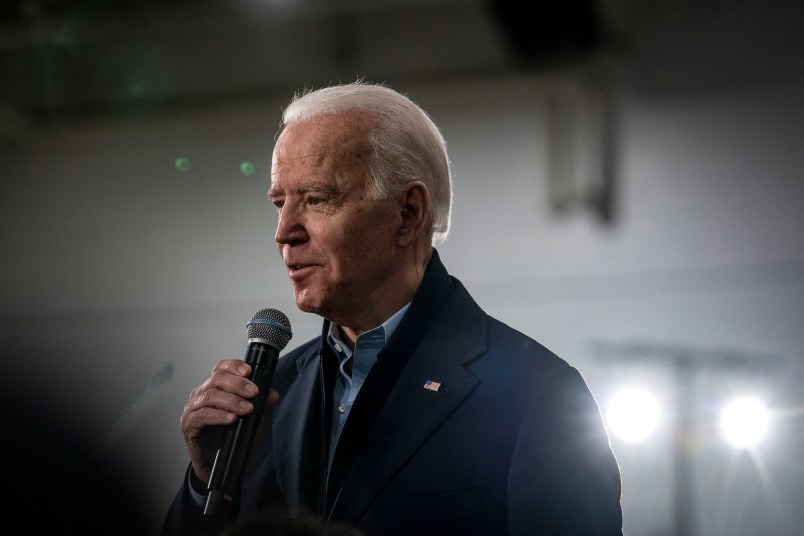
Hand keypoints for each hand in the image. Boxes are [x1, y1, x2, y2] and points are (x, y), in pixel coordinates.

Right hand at [180, 359, 279, 484]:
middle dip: (238, 384)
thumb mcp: (252, 419)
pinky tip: (231, 419)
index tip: (249, 371)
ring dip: (231, 401)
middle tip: (254, 392)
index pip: (221, 368)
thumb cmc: (232, 437)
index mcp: (215, 387)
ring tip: (247, 409)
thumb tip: (273, 394)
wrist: (217, 464)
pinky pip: (202, 416)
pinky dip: (218, 416)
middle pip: (217, 379)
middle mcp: (201, 393)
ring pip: (210, 396)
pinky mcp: (189, 424)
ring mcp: (193, 408)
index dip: (234, 366)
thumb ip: (261, 405)